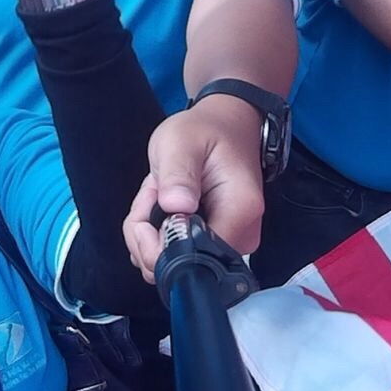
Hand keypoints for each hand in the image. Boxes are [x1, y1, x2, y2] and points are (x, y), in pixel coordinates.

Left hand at [122, 94, 265, 282]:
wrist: (225, 126)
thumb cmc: (205, 131)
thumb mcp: (181, 142)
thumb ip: (177, 175)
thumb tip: (175, 208)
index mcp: (240, 211)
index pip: (194, 257)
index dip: (159, 243)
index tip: (150, 206)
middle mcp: (241, 236)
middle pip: (179, 265)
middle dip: (149, 233)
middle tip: (153, 191)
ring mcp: (230, 243)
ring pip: (170, 262)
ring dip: (150, 229)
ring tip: (159, 190)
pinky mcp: (215, 244)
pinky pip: (174, 254)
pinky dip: (156, 232)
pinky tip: (163, 202)